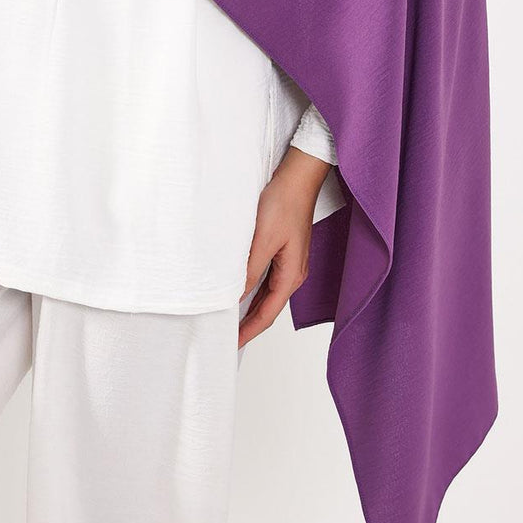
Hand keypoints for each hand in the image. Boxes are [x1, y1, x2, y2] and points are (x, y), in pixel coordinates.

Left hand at [238, 146, 330, 349]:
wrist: (297, 177)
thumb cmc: (284, 204)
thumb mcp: (262, 240)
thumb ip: (249, 271)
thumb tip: (235, 297)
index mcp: (291, 276)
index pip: (267, 314)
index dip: (249, 331)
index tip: (231, 344)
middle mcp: (292, 274)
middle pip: (268, 308)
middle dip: (248, 325)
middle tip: (226, 338)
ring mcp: (288, 263)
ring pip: (266, 294)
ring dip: (248, 308)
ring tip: (228, 319)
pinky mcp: (281, 250)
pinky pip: (265, 278)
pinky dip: (250, 289)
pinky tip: (237, 289)